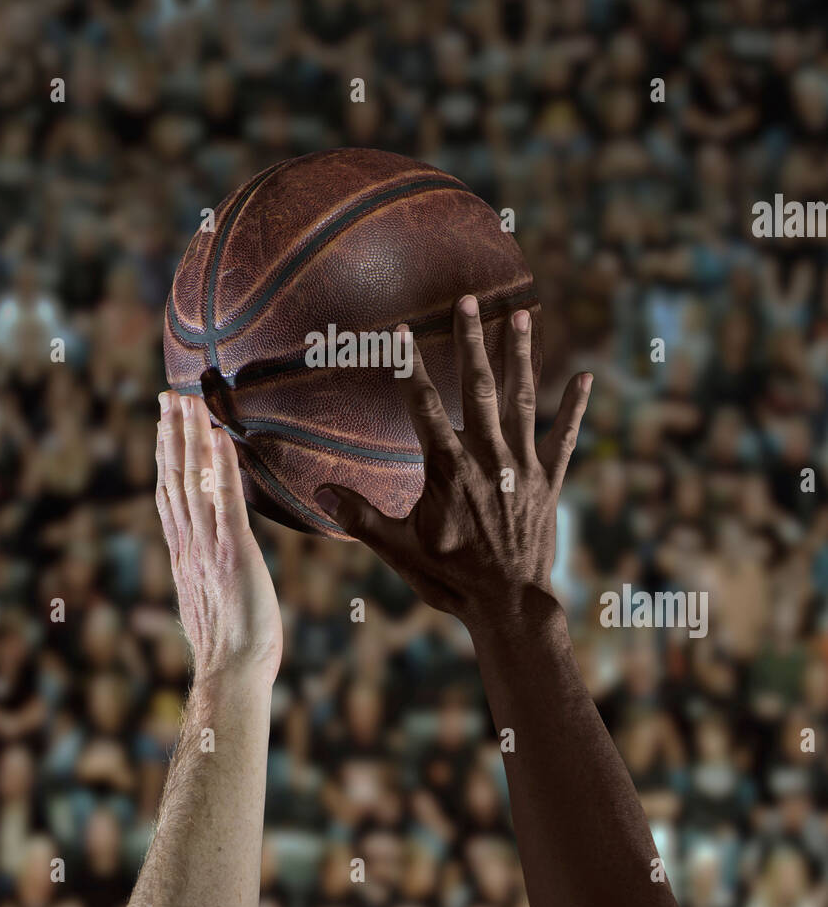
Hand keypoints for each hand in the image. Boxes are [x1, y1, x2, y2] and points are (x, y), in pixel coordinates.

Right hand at [157, 392, 282, 687]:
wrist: (231, 674)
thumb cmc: (230, 649)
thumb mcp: (210, 602)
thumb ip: (205, 575)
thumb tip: (208, 566)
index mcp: (184, 554)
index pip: (170, 494)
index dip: (165, 456)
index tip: (163, 425)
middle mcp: (189, 544)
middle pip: (176, 477)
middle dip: (172, 433)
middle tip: (168, 396)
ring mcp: (208, 546)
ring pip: (195, 480)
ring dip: (192, 437)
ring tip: (188, 401)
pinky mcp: (234, 551)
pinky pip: (227, 499)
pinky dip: (222, 464)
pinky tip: (221, 435)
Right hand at [314, 298, 590, 627]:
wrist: (510, 605)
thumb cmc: (449, 578)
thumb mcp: (396, 549)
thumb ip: (359, 516)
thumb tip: (320, 491)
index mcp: (448, 468)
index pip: (423, 406)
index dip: (410, 367)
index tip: (402, 332)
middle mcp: (488, 457)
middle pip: (478, 387)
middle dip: (471, 340)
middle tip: (468, 300)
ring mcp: (523, 466)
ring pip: (522, 399)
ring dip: (520, 355)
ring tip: (522, 314)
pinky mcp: (549, 480)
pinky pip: (565, 436)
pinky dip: (575, 406)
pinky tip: (586, 375)